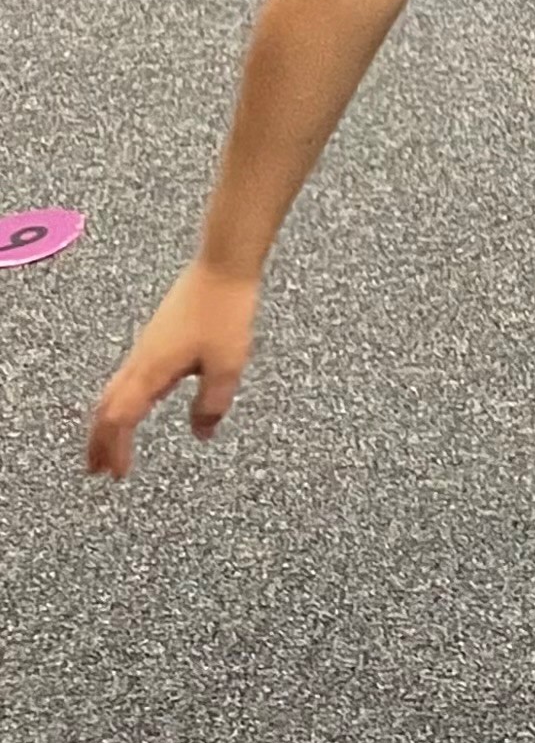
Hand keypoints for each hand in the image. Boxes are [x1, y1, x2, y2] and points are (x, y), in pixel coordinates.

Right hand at [88, 261, 262, 478]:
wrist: (222, 268)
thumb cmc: (225, 313)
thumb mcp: (227, 366)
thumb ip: (212, 403)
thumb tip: (201, 433)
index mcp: (151, 371)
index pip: (121, 418)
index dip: (116, 448)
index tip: (118, 474)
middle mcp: (140, 361)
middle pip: (107, 408)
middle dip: (100, 441)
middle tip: (98, 470)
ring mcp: (145, 349)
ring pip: (114, 393)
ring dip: (109, 422)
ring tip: (110, 446)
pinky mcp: (155, 340)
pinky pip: (127, 379)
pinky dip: (122, 402)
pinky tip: (134, 407)